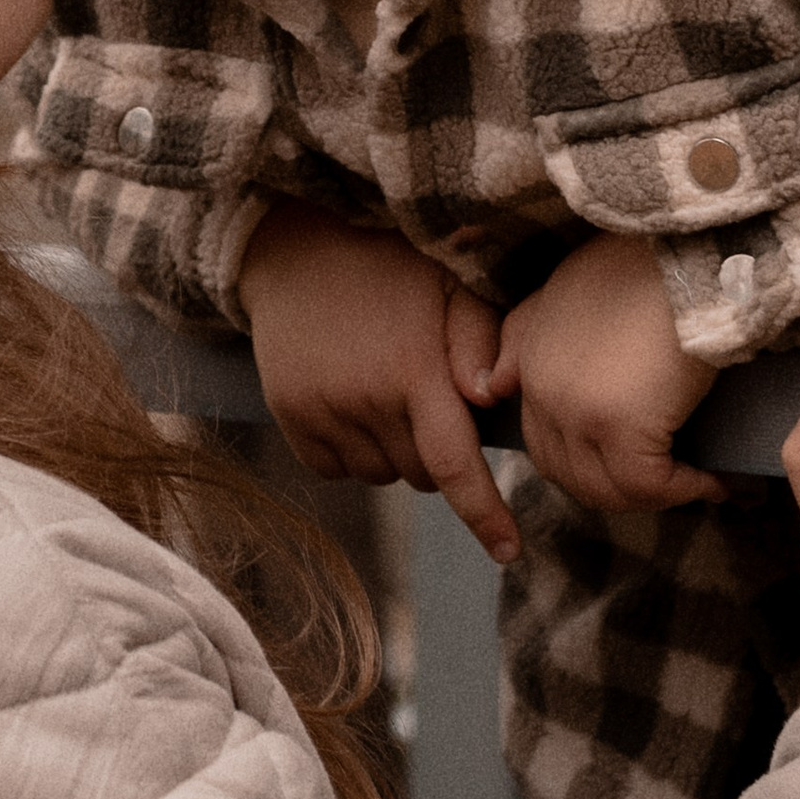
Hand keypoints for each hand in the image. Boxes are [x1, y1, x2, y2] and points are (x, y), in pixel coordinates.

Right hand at [238, 205, 520, 566]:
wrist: (296, 246)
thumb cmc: (391, 264)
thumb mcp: (450, 284)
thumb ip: (481, 339)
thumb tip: (489, 400)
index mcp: (415, 370)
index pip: (455, 467)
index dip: (485, 515)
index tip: (509, 551)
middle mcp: (366, 399)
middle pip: (421, 475)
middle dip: (436, 453)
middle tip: (428, 398)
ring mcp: (322, 411)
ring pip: (380, 475)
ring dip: (394, 452)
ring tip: (385, 391)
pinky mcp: (289, 416)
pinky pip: (333, 470)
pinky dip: (350, 453)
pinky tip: (351, 403)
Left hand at [448, 231, 723, 517]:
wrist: (683, 250)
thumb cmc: (642, 264)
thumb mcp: (563, 291)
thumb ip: (523, 337)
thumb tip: (493, 388)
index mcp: (530, 365)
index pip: (545, 446)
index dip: (591, 467)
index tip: (637, 467)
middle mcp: (544, 393)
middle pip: (572, 476)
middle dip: (620, 490)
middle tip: (669, 485)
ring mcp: (578, 411)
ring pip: (608, 489)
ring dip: (654, 496)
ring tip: (697, 482)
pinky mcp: (620, 425)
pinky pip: (646, 485)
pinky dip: (684, 489)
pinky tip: (712, 480)